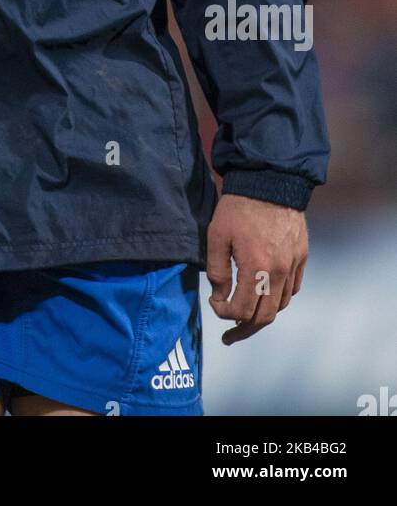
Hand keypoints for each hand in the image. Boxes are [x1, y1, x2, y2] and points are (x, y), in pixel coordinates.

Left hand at [206, 193, 306, 344]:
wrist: (270, 181)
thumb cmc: (239, 207)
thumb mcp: (217, 235)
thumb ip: (217, 270)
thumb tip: (220, 295)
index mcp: (256, 268)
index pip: (242, 310)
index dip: (225, 313)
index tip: (215, 304)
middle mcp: (278, 272)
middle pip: (265, 317)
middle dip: (244, 329)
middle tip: (229, 336)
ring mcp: (293, 265)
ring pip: (280, 305)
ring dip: (262, 316)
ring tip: (246, 319)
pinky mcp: (301, 256)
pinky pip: (292, 289)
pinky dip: (278, 299)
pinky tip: (266, 297)